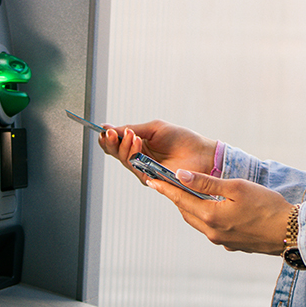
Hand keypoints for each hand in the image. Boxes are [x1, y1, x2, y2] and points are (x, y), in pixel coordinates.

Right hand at [95, 119, 216, 185]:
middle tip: (112, 132)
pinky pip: (135, 167)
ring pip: (123, 160)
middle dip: (111, 141)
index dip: (108, 137)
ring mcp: (143, 169)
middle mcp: (139, 159)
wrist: (201, 153)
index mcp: (139, 146)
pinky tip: (137, 143)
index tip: (104, 129)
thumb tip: (109, 128)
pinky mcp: (150, 179)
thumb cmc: (182, 140)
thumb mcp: (154, 128)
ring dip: (124, 145)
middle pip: (115, 153)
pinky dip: (133, 153)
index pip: (116, 143)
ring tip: (131, 135)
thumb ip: (132, 129)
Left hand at [140, 169, 294, 255]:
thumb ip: (207, 183)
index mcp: (210, 216)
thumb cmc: (267, 205)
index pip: (180, 199)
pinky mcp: (232, 245)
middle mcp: (212, 232)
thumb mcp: (237, 187)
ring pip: (198, 222)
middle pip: (186, 212)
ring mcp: (222, 241)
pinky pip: (211, 229)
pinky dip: (206, 217)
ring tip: (186, 194)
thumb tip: (180, 175)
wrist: (290, 232)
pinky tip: (212, 209)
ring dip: (191, 208)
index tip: (151, 179)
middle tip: (167, 184)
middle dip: (177, 197)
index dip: (165, 188)